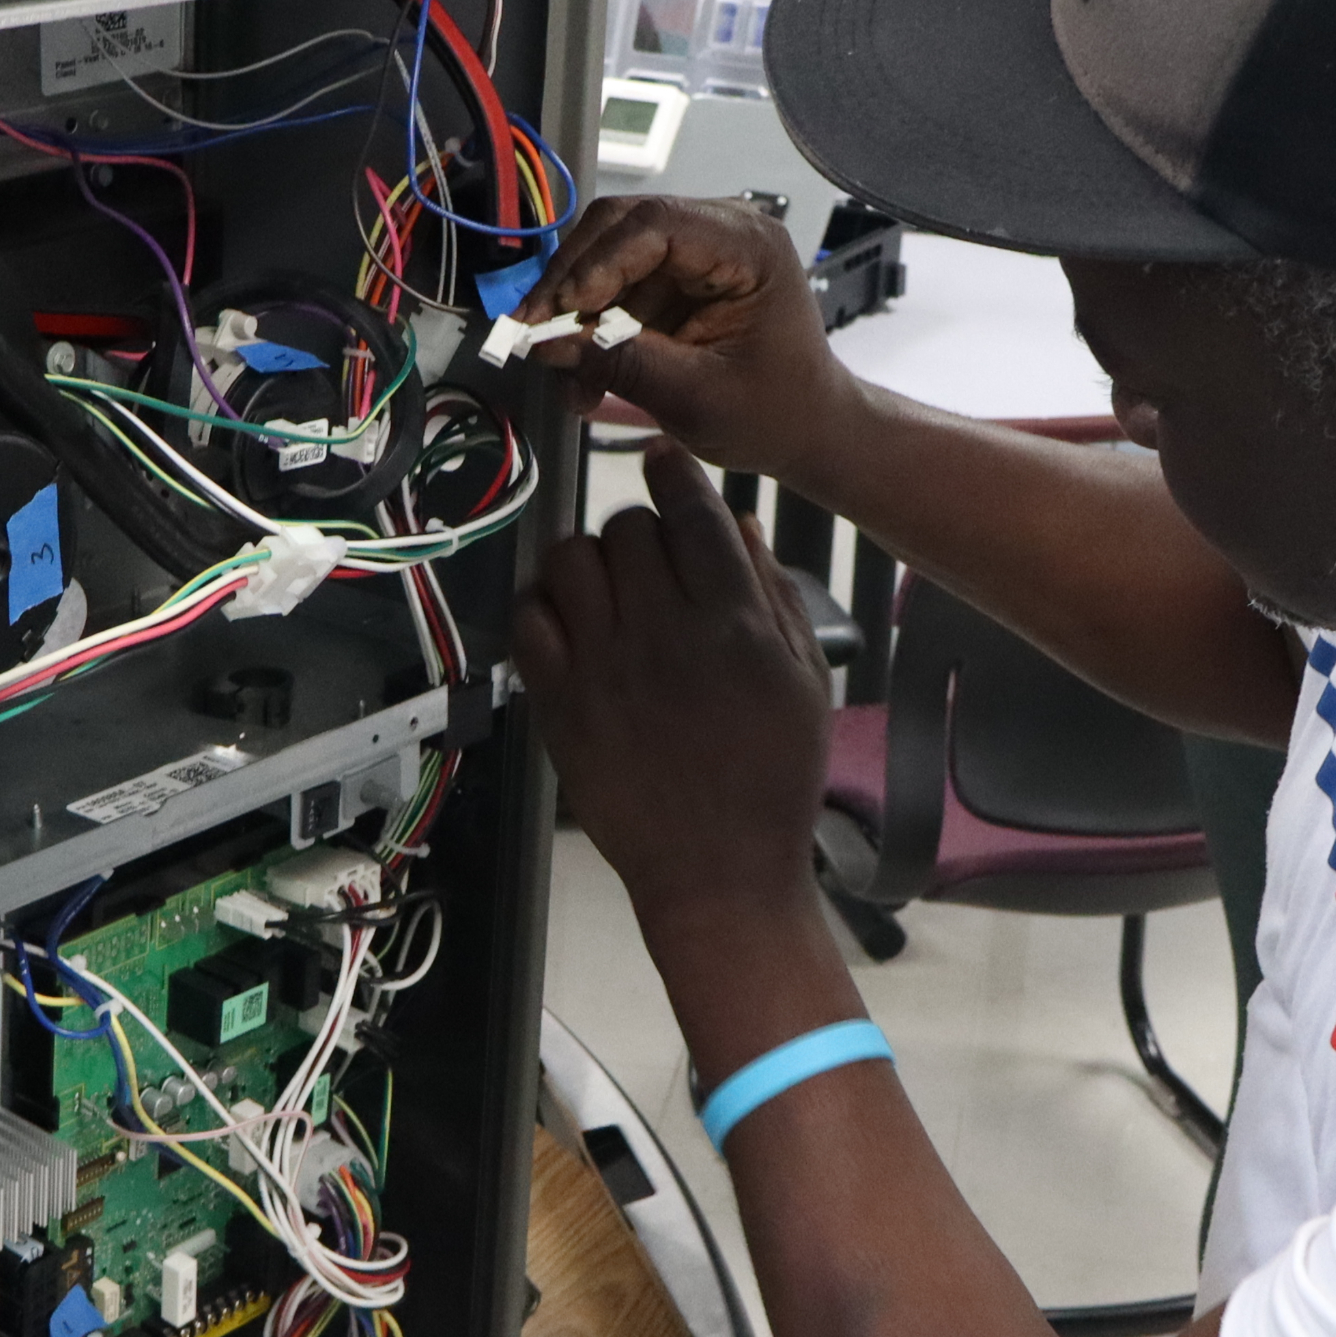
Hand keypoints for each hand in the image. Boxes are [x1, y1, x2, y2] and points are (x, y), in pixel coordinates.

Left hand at [515, 441, 837, 941]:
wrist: (720, 871)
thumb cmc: (772, 778)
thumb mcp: (806, 680)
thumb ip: (774, 593)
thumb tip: (734, 522)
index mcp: (736, 624)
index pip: (691, 512)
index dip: (673, 475)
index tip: (664, 465)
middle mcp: (664, 635)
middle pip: (627, 529)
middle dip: (639, 532)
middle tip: (648, 562)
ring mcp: (604, 668)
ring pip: (570, 560)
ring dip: (587, 561)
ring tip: (605, 589)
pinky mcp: (559, 704)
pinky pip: (529, 619)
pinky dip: (543, 608)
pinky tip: (569, 626)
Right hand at [516, 194, 867, 487]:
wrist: (807, 429)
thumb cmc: (774, 414)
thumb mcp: (697, 397)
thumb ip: (623, 364)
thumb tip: (548, 345)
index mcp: (749, 245)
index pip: (655, 224)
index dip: (597, 262)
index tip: (559, 311)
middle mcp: (721, 231)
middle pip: (619, 227)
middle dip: (571, 281)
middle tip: (533, 334)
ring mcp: (695, 251)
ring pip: (605, 257)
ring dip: (575, 313)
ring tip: (566, 376)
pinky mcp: (674, 278)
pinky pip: (614, 286)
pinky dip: (590, 327)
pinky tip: (582, 373)